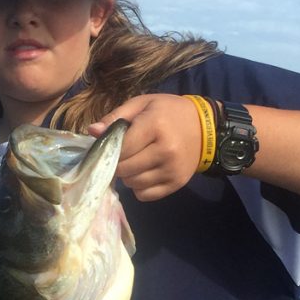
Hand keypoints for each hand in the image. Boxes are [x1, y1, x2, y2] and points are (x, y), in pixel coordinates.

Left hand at [87, 93, 201, 200]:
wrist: (206, 128)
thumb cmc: (169, 112)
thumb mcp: (143, 104)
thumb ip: (116, 117)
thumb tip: (92, 131)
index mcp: (155, 126)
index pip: (120, 148)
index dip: (111, 149)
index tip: (113, 146)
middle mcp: (165, 150)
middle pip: (124, 169)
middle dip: (118, 164)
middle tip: (124, 155)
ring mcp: (171, 170)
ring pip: (133, 184)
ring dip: (128, 176)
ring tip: (135, 162)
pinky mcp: (176, 184)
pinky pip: (144, 195)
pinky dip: (139, 187)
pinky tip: (145, 173)